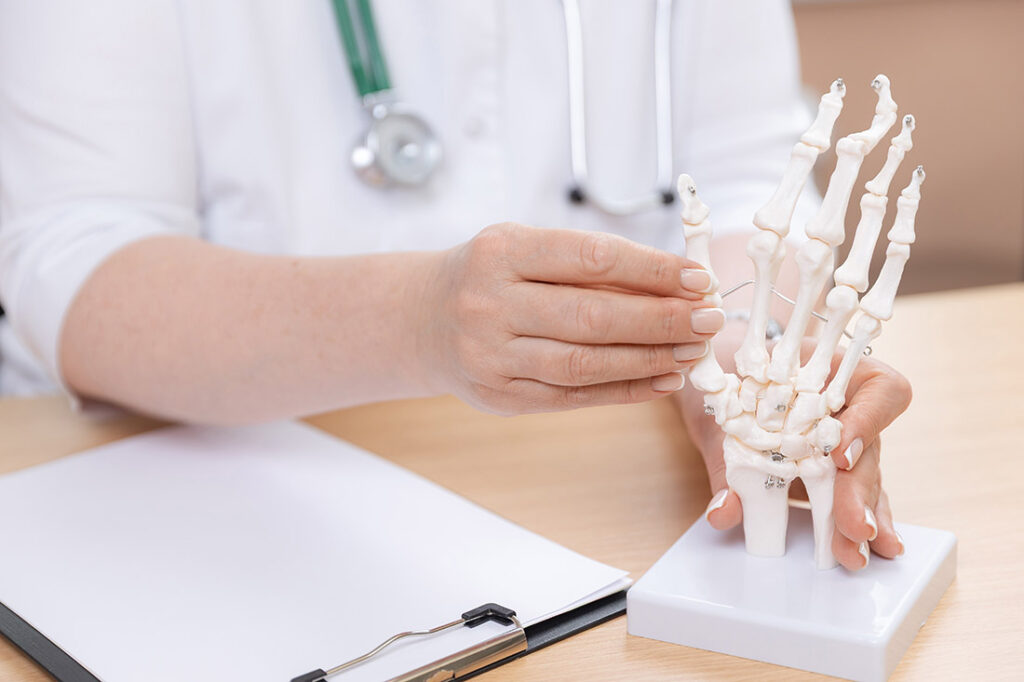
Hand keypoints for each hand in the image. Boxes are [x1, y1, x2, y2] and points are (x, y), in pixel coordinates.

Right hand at [420, 223, 722, 414]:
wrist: (422, 319)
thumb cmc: (489, 275)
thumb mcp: (524, 248)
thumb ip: (586, 263)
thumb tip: (674, 282)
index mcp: (501, 252)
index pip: (589, 258)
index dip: (651, 270)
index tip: (696, 278)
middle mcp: (489, 304)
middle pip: (591, 316)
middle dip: (660, 319)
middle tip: (707, 319)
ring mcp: (490, 356)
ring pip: (584, 363)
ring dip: (649, 359)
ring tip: (692, 351)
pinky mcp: (499, 397)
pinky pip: (572, 397)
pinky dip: (623, 390)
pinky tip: (662, 380)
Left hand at [679, 323, 911, 569]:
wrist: (717, 376)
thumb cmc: (729, 380)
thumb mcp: (718, 411)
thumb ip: (723, 458)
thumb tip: (725, 510)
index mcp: (836, 373)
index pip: (879, 390)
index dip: (868, 421)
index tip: (840, 454)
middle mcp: (850, 408)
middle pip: (870, 448)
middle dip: (858, 490)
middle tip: (853, 527)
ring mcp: (846, 443)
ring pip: (864, 479)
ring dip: (860, 516)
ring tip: (856, 552)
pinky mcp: (832, 474)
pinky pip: (849, 497)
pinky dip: (854, 523)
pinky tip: (867, 551)